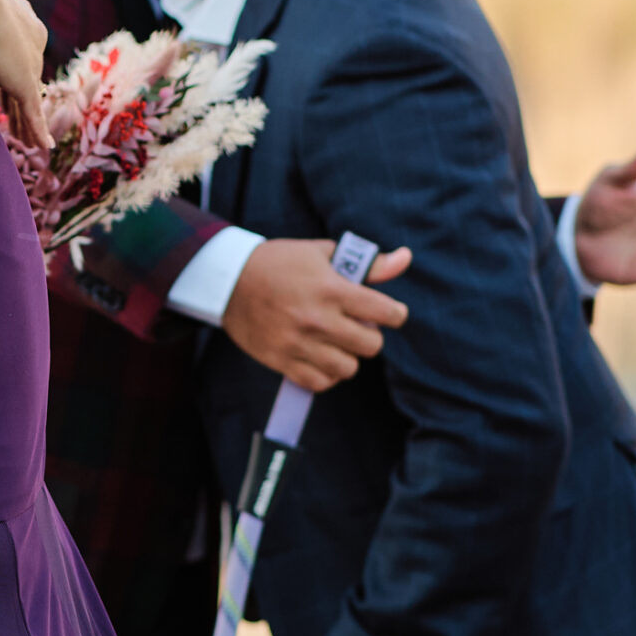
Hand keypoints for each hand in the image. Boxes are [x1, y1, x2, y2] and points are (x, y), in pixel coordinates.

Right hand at [0, 0, 52, 147]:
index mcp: (24, 22)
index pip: (20, 55)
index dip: (13, 75)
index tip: (9, 89)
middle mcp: (34, 43)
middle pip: (27, 80)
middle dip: (23, 102)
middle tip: (23, 121)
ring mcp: (31, 63)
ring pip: (31, 100)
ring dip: (29, 123)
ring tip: (31, 141)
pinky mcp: (25, 82)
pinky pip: (33, 112)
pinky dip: (37, 130)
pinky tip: (42, 146)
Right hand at [222, 238, 412, 390]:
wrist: (229, 280)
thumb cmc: (280, 262)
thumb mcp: (323, 253)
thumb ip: (368, 264)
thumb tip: (406, 259)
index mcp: (331, 289)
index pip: (385, 313)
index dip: (394, 314)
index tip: (388, 313)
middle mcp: (318, 319)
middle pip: (371, 345)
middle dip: (370, 335)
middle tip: (356, 326)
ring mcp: (299, 343)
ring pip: (348, 368)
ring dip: (348, 356)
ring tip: (337, 343)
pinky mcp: (282, 360)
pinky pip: (320, 382)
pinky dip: (326, 374)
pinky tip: (321, 357)